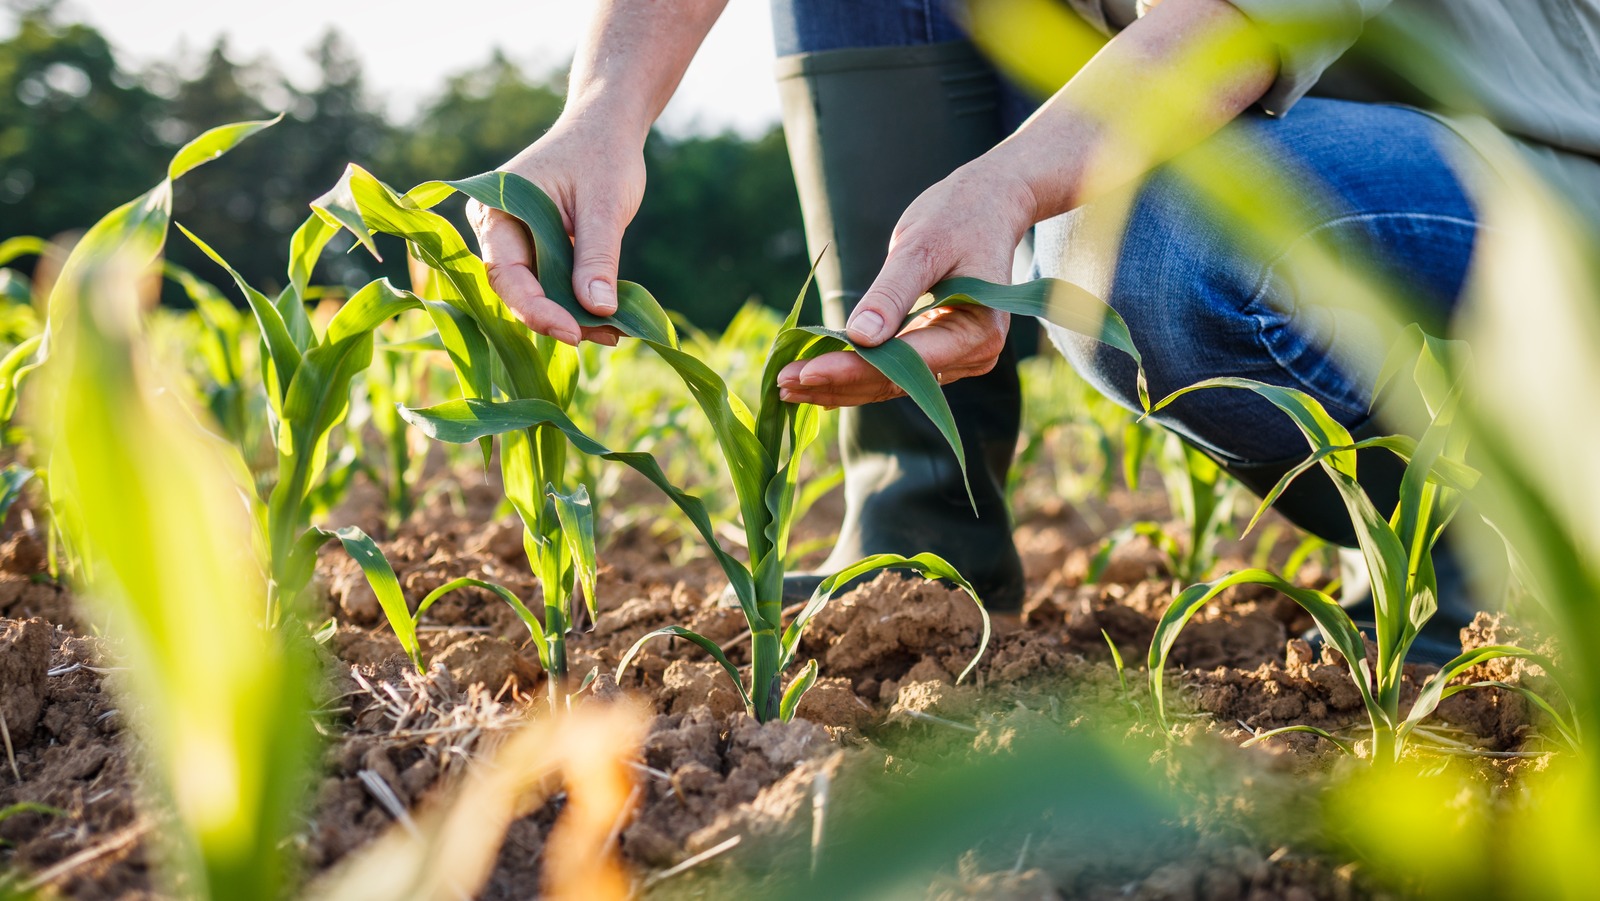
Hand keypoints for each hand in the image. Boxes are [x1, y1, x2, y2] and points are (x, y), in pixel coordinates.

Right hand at [467, 118, 645, 345]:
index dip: (536, 309)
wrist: (606, 127)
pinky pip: (552, 284)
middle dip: (559, 318)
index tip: (573, 332)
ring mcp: (515, 242)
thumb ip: (598, 256)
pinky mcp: (538, 251)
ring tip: (616, 331)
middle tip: (606, 335)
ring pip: (537, 293)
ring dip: (573, 315)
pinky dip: (578, 302)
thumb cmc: (602, 154)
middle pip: (518, 290)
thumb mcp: (604, 204)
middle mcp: (496, 229)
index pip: (506, 273)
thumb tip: (599, 310)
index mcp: (496, 209)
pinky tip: (610, 318)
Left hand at [776, 162, 1036, 405]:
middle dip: (837, 383)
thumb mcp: (922, 245)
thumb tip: (860, 337)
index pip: (907, 362)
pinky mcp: (937, 354)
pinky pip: (892, 372)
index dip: (854, 369)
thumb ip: (892, 292)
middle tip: (781, 382)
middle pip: (895, 381)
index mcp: (977, 331)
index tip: (806, 371)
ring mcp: (956, 359)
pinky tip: (813, 380)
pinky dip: (853, 374)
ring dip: (838, 386)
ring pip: (889, 384)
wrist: (987, 206)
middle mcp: (973, 355)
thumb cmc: (958, 216)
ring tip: (786, 387)